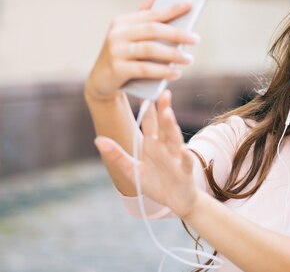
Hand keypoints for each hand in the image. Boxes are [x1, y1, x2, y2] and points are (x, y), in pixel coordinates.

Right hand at [85, 0, 199, 101]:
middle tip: (196, 39)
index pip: (152, 14)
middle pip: (152, 30)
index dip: (172, 9)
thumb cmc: (123, 54)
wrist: (101, 81)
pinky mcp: (117, 69)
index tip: (191, 4)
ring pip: (149, 49)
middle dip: (177, 33)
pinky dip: (162, 71)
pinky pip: (144, 69)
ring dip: (173, 54)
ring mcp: (116, 51)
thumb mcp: (131, 34)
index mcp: (123, 22)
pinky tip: (176, 74)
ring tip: (189, 59)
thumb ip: (145, 15)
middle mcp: (117, 34)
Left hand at [94, 90, 200, 218]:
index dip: (147, 111)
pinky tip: (183, 149)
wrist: (178, 201)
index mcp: (153, 146)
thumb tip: (98, 139)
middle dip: (163, 111)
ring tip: (168, 114)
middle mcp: (166, 149)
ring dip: (171, 127)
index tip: (144, 95)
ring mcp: (176, 159)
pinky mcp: (185, 172)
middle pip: (164, 127)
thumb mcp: (133, 170)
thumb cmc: (158, 184)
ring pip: (174, 140)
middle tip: (163, 93)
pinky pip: (185, 163)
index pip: (150, 125)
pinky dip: (185, 156)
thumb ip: (117, 155)